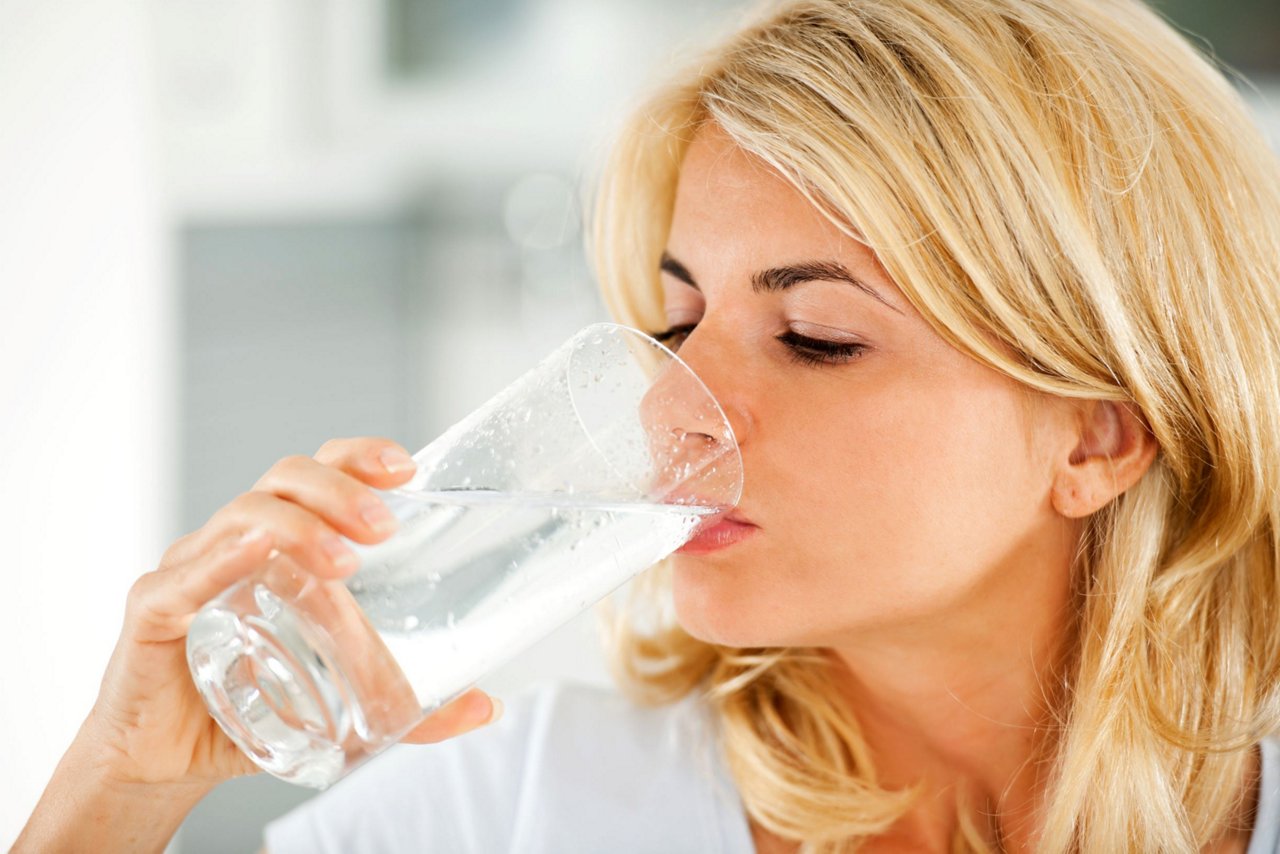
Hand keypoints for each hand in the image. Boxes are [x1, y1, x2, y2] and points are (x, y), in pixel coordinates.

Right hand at [82, 437, 501, 786]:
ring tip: (345, 564)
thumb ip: (412, 707)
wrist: (170, 763)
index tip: (406, 468)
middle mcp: (237, 542)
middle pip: (285, 480)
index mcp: (282, 545)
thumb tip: (485, 708)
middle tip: (384, 529)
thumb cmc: (252, 707)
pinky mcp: (155, 611)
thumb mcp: (344, 704)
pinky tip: (253, 552)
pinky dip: (222, 559)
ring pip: (244, 516)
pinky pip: (186, 575)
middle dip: (340, 491)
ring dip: (299, 527)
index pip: (319, 475)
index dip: (359, 459)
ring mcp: (193, 569)